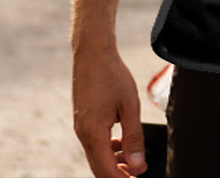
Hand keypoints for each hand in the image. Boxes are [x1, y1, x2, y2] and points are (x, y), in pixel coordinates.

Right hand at [73, 48, 147, 176]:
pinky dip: (108, 148)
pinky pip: (94, 143)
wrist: (92, 53)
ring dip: (114, 162)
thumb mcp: (129, 106)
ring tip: (134, 159)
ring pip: (96, 155)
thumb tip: (137, 164)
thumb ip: (133, 137)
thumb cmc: (112, 75)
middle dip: (118, 174)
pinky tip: (122, 142)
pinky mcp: (82, 120)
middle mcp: (83, 134)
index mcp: (93, 133)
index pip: (106, 170)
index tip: (139, 177)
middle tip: (138, 173)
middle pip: (99, 167)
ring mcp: (80, 127)